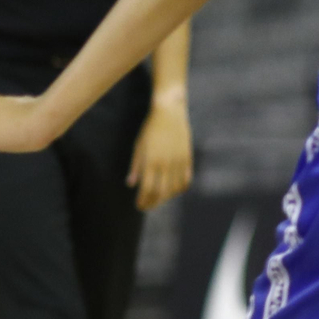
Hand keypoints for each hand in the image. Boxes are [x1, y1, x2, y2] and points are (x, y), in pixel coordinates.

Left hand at [128, 96, 191, 211]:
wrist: (170, 112)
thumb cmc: (150, 129)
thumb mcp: (139, 146)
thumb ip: (136, 166)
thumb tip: (131, 184)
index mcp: (151, 162)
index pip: (147, 190)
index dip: (143, 201)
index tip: (139, 205)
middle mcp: (166, 164)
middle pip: (161, 193)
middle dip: (153, 203)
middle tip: (147, 206)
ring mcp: (178, 161)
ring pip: (174, 189)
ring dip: (166, 197)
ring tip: (159, 198)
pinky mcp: (187, 158)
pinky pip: (186, 180)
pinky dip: (180, 188)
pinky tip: (173, 190)